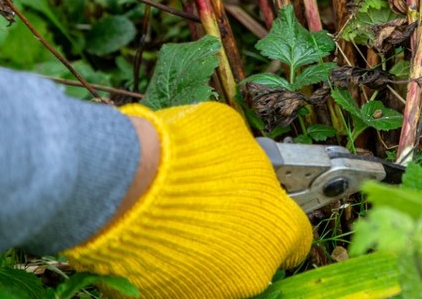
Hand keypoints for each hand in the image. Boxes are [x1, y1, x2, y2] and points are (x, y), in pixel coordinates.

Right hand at [66, 103, 311, 298]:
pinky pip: (176, 281)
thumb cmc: (190, 153)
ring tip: (179, 221)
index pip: (297, 235)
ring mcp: (209, 292)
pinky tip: (156, 236)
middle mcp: (253, 272)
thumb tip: (244, 162)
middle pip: (257, 257)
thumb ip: (250, 162)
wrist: (125, 181)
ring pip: (216, 274)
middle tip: (214, 209)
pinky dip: (171, 264)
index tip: (264, 208)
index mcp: (280, 230)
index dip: (278, 217)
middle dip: (241, 236)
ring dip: (207, 253)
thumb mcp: (235, 138)